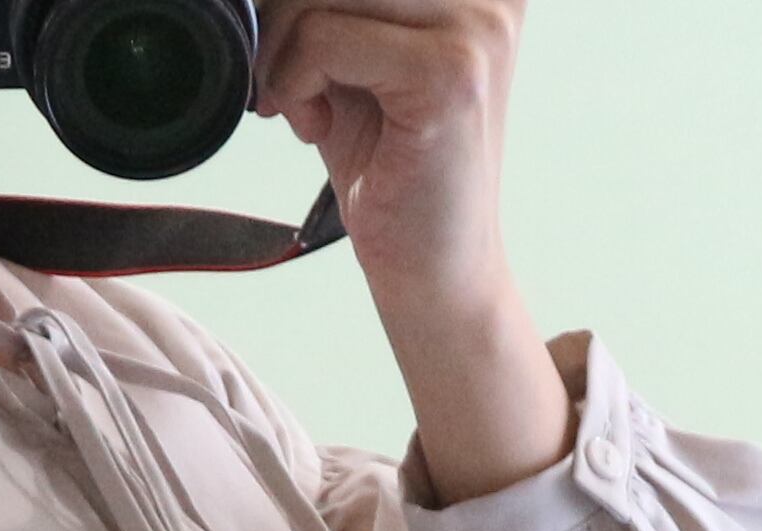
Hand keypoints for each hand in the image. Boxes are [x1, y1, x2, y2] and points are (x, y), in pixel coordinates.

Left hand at [254, 0, 573, 502]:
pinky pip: (325, 38)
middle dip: (284, 17)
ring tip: (305, 107)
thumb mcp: (357, 57)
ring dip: (285, 53)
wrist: (434, 273)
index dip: (300, 6)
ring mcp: (477, 27)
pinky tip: (314, 127)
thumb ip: (330, 5)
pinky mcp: (451, 74)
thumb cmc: (392, 168)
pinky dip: (297, 82)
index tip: (297, 54)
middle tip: (287, 83)